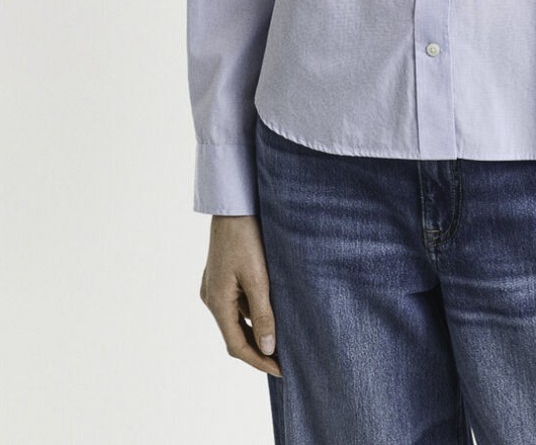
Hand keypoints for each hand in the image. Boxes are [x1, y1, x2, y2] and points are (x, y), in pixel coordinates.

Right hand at [200, 215, 282, 376]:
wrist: (234, 205)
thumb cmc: (246, 238)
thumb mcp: (258, 278)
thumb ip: (262, 314)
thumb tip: (268, 348)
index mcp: (216, 301)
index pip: (237, 345)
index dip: (259, 361)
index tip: (281, 371)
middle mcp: (211, 298)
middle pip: (235, 334)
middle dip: (259, 349)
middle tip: (284, 360)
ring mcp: (214, 287)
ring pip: (237, 319)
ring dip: (257, 330)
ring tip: (283, 338)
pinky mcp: (221, 276)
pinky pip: (237, 303)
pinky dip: (252, 312)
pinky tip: (271, 311)